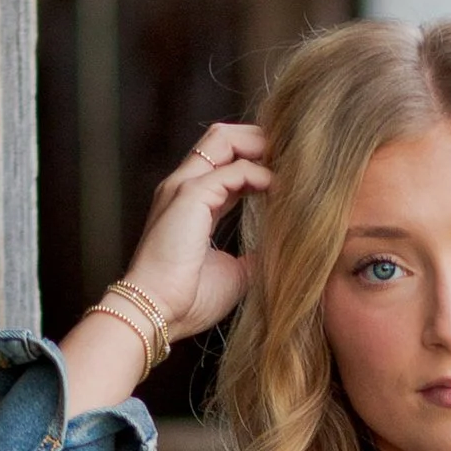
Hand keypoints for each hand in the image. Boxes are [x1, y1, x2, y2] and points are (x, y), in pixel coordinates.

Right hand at [118, 122, 269, 343]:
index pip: (224, 162)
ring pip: (223, 138)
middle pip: (223, 137)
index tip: (287, 173)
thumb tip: (279, 254)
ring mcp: (183, 187)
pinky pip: (233, 170)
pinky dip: (260, 174)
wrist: (158, 313)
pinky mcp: (190, 195)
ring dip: (259, 145)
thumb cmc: (187, 301)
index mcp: (191, 203)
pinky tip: (278, 190)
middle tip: (292, 158)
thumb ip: (253, 257)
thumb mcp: (233, 274)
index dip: (256, 160)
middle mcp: (184, 187)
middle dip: (259, 139)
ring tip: (287, 163)